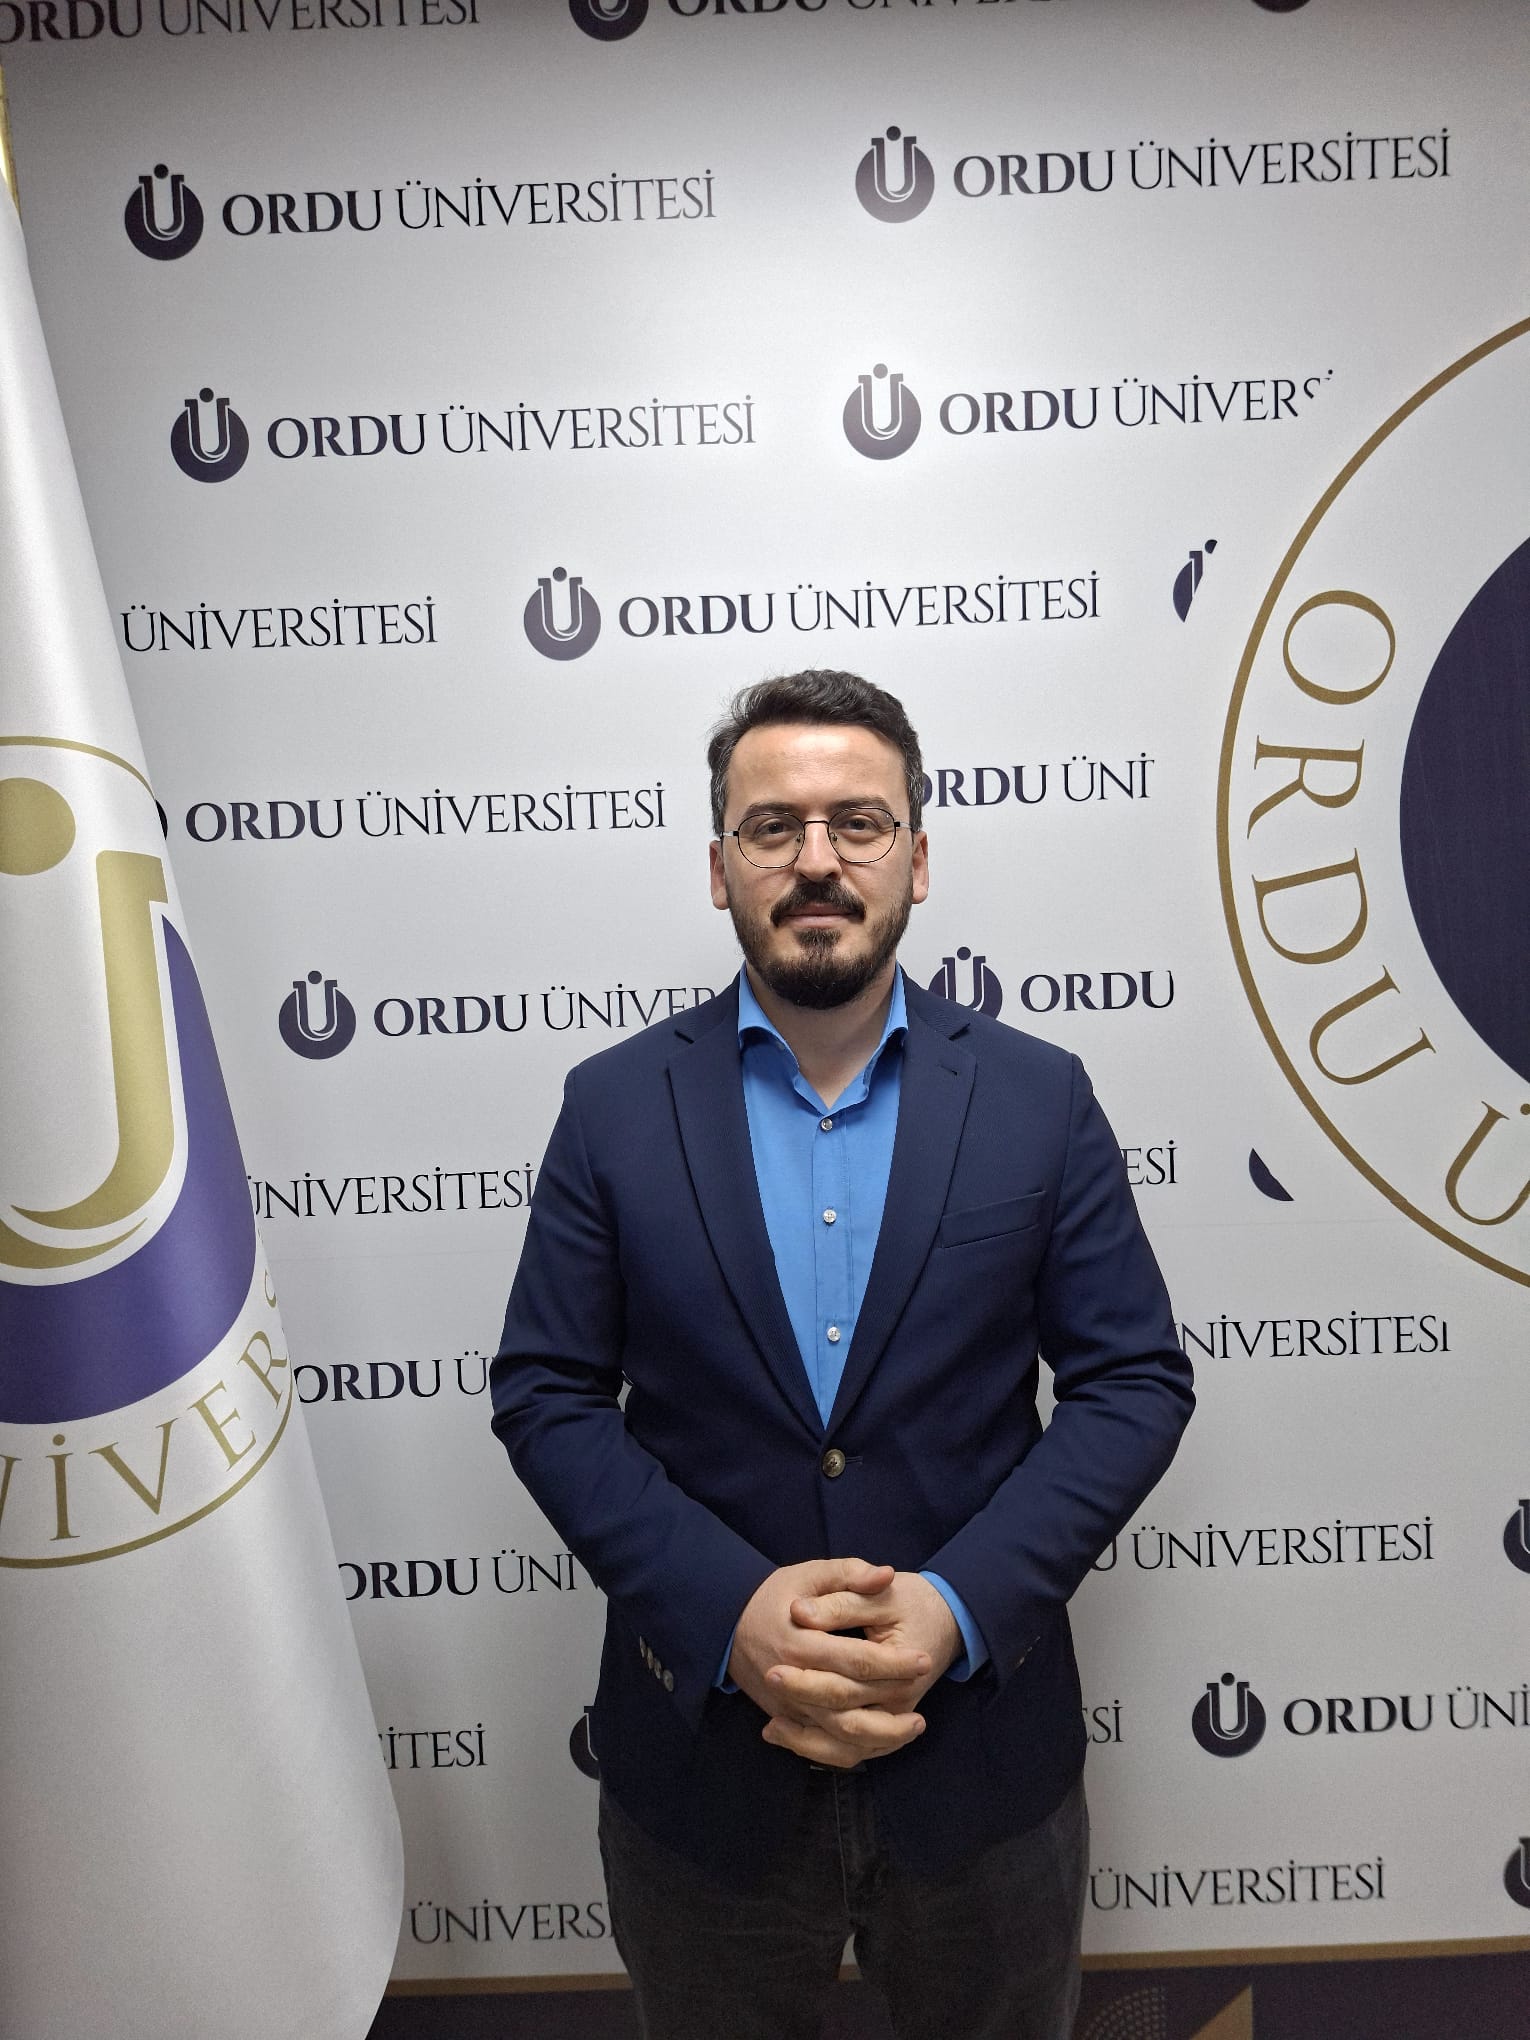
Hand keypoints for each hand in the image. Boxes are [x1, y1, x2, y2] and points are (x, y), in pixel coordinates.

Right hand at [730, 1558, 933, 1765]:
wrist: (728, 1626)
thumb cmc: (774, 1596)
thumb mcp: (808, 1574)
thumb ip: (849, 1574)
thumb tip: (887, 1575)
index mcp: (800, 1642)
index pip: (854, 1660)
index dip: (892, 1663)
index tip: (923, 1659)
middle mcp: (792, 1680)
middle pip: (849, 1701)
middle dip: (892, 1696)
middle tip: (926, 1688)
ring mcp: (787, 1707)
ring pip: (837, 1736)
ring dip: (881, 1736)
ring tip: (916, 1724)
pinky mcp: (787, 1720)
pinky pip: (823, 1748)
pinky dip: (855, 1750)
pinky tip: (885, 1740)